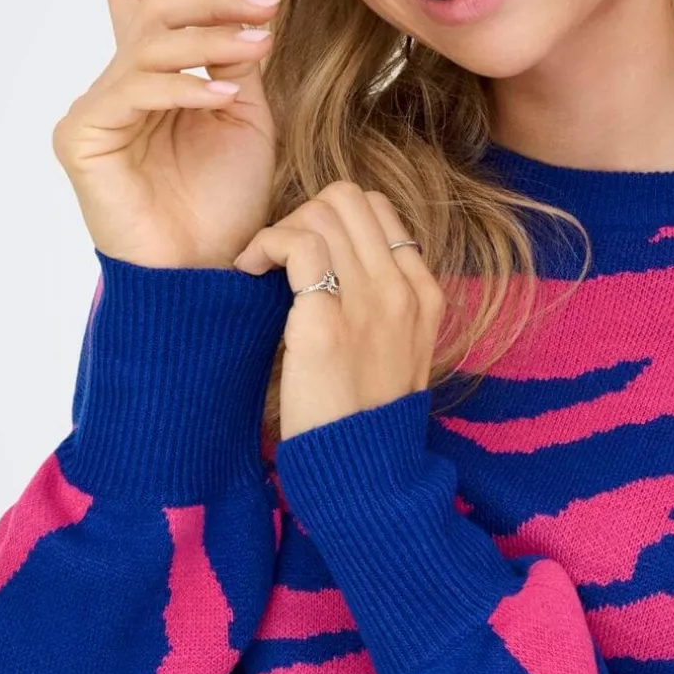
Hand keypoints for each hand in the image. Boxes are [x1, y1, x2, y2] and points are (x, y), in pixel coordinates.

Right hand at [51, 0, 280, 268]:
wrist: (207, 269)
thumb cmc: (225, 200)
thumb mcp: (246, 116)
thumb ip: (237, 60)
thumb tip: (248, 9)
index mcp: (151, 73)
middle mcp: (117, 83)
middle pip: (150, 7)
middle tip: (265, 5)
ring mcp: (95, 109)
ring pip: (146, 43)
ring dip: (208, 37)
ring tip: (258, 46)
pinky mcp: (83, 138)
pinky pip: (135, 91)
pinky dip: (184, 87)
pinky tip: (223, 95)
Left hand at [232, 181, 444, 441]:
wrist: (367, 474)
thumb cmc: (368, 417)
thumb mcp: (401, 353)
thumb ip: (384, 305)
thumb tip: (339, 266)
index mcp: (424, 294)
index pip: (377, 210)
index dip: (331, 218)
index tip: (304, 253)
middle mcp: (402, 291)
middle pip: (347, 200)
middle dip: (302, 214)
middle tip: (278, 256)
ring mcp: (369, 305)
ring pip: (321, 213)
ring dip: (280, 229)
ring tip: (260, 264)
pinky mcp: (326, 325)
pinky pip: (297, 245)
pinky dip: (264, 244)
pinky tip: (248, 269)